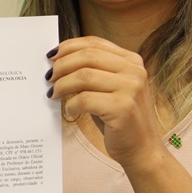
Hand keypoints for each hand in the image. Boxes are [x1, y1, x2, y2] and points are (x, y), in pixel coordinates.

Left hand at [47, 36, 165, 168]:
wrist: (142, 149)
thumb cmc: (119, 118)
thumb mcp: (110, 87)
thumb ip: (93, 71)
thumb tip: (58, 62)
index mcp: (132, 61)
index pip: (94, 43)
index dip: (69, 47)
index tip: (52, 56)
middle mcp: (134, 71)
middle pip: (87, 57)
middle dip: (62, 66)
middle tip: (49, 77)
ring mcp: (131, 89)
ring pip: (84, 76)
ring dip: (62, 85)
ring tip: (53, 93)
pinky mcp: (123, 108)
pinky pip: (85, 99)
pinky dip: (71, 104)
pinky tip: (70, 110)